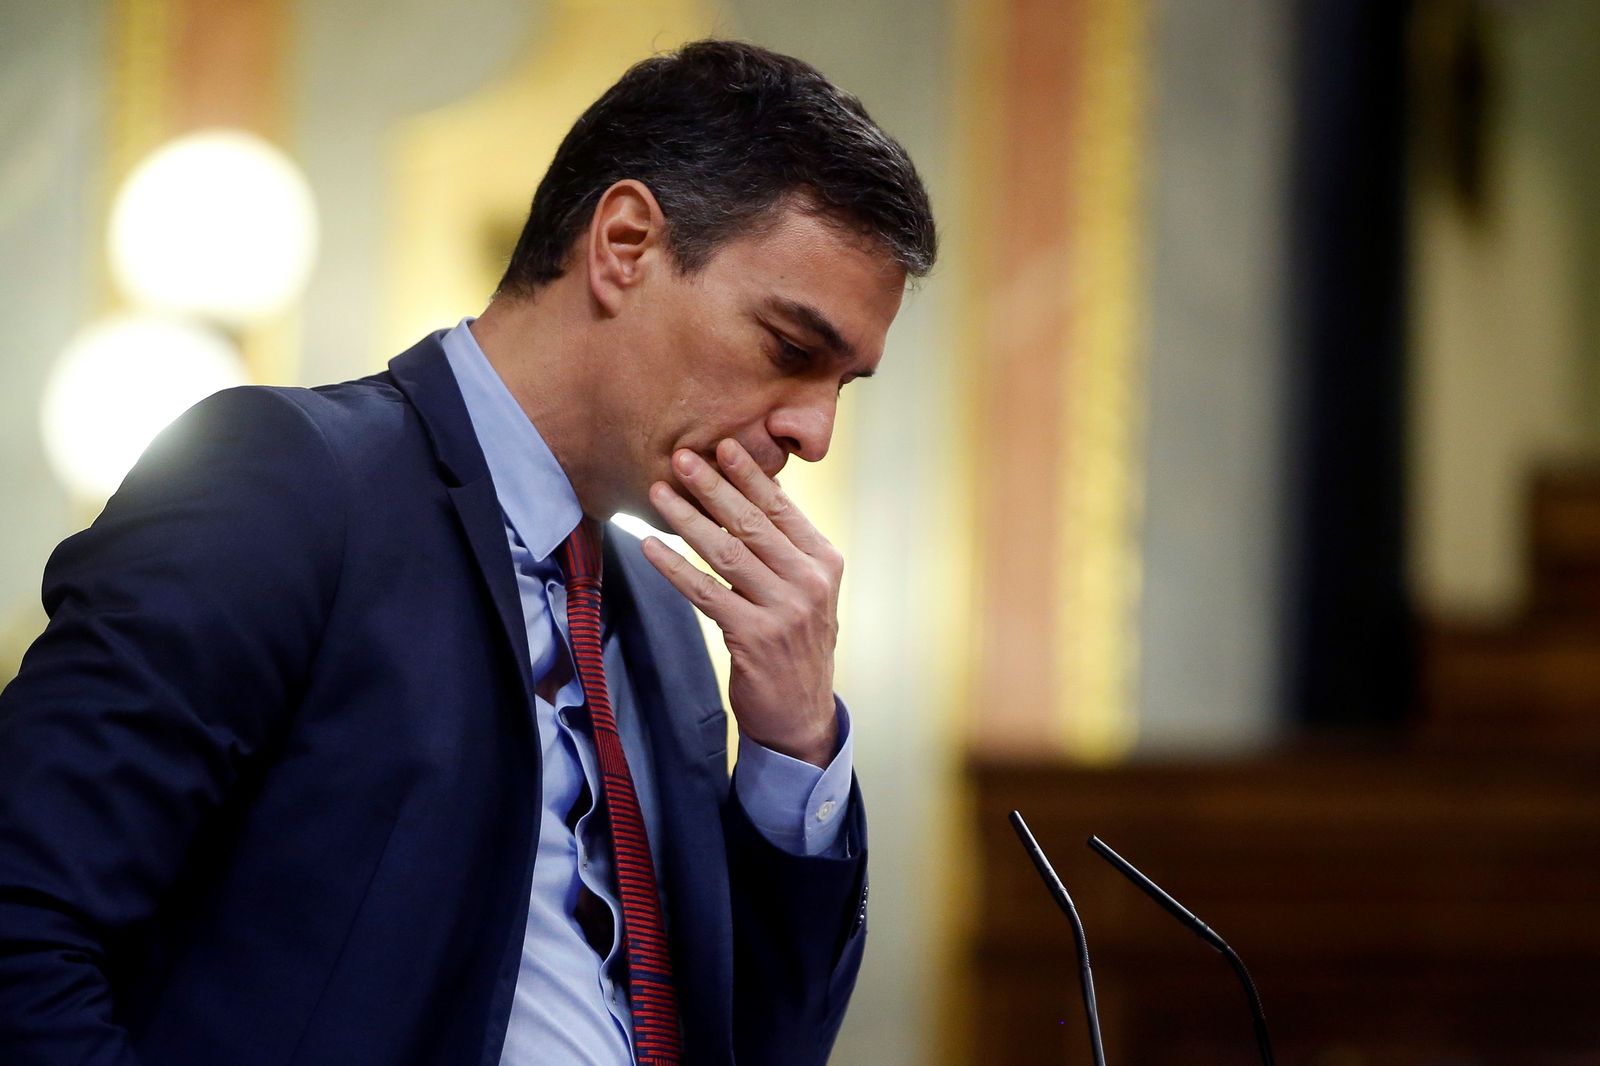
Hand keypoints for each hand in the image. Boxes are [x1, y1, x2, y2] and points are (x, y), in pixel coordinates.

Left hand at [639, 439, 841, 767]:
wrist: (802, 714)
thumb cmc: (796, 644)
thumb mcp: (806, 592)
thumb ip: (785, 550)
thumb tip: (748, 497)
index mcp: (824, 562)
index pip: (782, 509)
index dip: (750, 475)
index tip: (723, 445)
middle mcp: (809, 582)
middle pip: (752, 523)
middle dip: (713, 486)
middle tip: (682, 457)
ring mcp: (784, 610)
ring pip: (726, 552)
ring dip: (687, 518)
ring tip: (659, 491)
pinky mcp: (754, 637)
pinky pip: (705, 592)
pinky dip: (674, 567)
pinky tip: (649, 547)